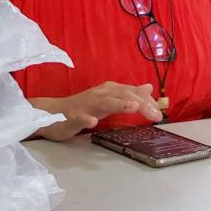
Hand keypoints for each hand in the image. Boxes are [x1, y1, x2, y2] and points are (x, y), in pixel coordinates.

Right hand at [33, 82, 162, 140]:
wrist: (50, 113)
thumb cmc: (82, 107)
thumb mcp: (109, 99)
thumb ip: (128, 94)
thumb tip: (149, 87)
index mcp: (109, 91)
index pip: (132, 93)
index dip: (147, 101)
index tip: (160, 112)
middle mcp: (99, 94)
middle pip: (123, 96)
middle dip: (141, 104)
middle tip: (156, 114)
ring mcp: (85, 105)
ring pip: (104, 103)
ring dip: (119, 104)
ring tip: (133, 107)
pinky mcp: (70, 117)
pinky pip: (78, 118)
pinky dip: (85, 119)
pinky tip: (93, 123)